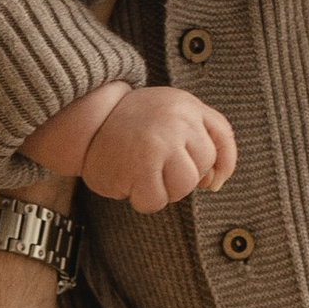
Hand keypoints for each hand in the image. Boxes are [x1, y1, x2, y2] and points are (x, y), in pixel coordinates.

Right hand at [79, 87, 236, 212]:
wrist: (86, 118)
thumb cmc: (131, 121)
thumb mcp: (173, 112)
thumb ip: (203, 136)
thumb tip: (215, 181)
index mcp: (188, 106)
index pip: (222, 143)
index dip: (217, 166)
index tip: (209, 179)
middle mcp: (177, 121)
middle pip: (202, 169)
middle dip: (181, 176)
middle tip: (154, 164)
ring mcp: (159, 144)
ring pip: (183, 188)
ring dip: (163, 190)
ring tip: (142, 173)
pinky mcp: (139, 166)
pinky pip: (156, 200)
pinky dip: (143, 200)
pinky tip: (129, 181)